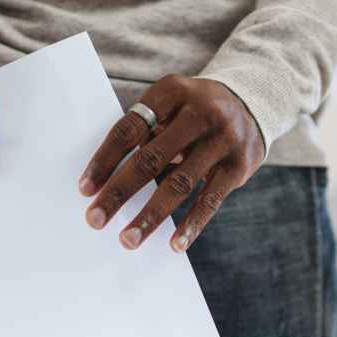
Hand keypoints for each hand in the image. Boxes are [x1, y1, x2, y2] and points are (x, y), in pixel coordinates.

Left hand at [79, 75, 263, 251]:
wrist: (252, 104)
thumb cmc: (191, 113)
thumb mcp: (170, 107)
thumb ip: (146, 134)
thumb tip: (107, 183)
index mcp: (172, 91)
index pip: (130, 128)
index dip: (105, 160)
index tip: (84, 189)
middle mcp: (200, 112)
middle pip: (151, 158)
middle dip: (119, 192)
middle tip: (95, 219)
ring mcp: (222, 139)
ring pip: (180, 183)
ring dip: (151, 215)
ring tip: (128, 239)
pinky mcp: (239, 165)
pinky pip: (211, 200)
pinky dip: (192, 225)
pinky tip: (174, 245)